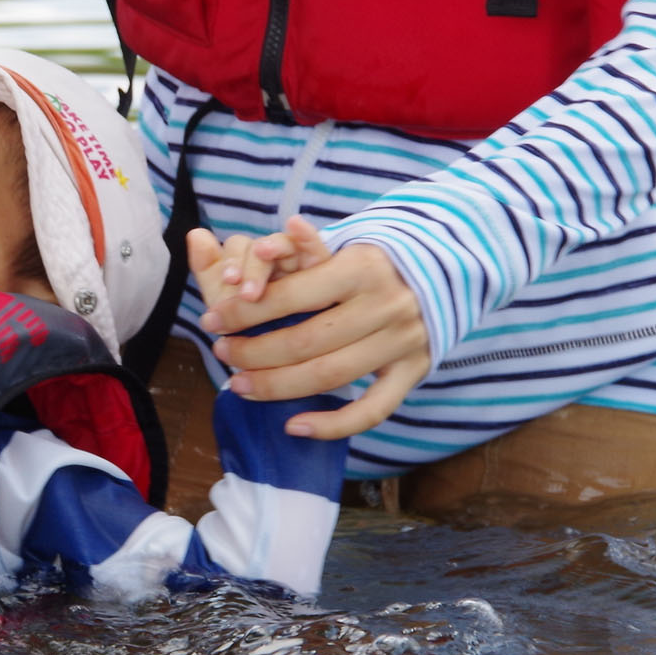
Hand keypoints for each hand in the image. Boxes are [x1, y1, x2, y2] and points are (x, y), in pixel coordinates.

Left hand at [188, 216, 332, 315]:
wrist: (284, 360)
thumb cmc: (254, 329)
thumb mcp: (226, 304)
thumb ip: (209, 271)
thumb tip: (195, 234)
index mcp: (249, 264)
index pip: (238, 248)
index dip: (231, 261)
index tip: (228, 281)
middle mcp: (274, 259)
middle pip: (261, 247)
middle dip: (251, 267)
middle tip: (246, 293)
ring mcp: (300, 263)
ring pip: (286, 245)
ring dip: (273, 248)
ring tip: (261, 254)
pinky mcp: (326, 271)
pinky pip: (318, 249)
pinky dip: (306, 235)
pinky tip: (296, 224)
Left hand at [200, 239, 429, 440]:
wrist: (443, 272)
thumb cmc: (371, 262)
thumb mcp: (339, 246)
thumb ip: (297, 247)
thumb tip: (273, 228)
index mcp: (361, 266)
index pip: (291, 295)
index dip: (243, 312)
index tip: (212, 320)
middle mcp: (385, 305)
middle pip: (305, 341)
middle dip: (254, 352)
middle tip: (223, 354)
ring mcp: (402, 342)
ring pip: (330, 376)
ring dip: (278, 387)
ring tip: (241, 387)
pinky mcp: (415, 371)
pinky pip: (372, 409)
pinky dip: (332, 424)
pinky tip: (294, 426)